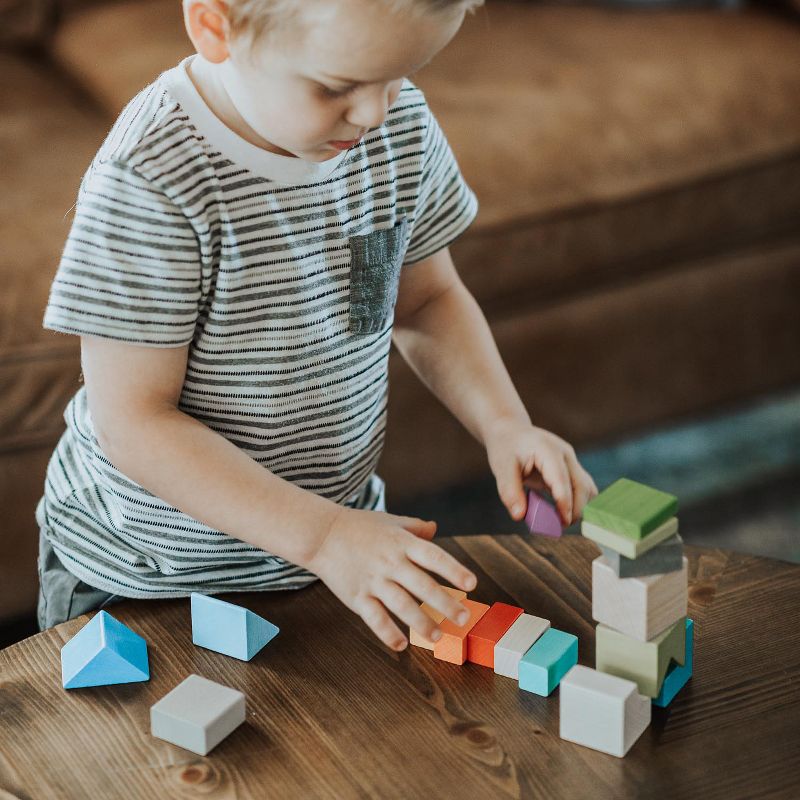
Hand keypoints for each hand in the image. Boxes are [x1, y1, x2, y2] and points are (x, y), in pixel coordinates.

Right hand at [304, 506, 477, 651]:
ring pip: (401, 605)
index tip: (472, 585)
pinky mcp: (357, 596)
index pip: (434, 557)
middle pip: (422, 585)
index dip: (454, 570)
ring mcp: (373, 580)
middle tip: (463, 619)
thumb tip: (435, 528)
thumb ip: (414, 527)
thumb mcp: (389, 521)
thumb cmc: (358, 526)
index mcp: (401, 543)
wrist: (321, 534)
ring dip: (421, 623)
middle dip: (445, 603)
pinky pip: (374, 618)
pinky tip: (401, 645)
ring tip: (438, 636)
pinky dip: (387, 632)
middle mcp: (390, 562)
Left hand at [485, 417, 597, 525]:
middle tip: (558, 527)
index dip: (565, 503)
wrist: (511, 432)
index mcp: (548, 450)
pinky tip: (560, 512)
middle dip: (575, 509)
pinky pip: (582, 488)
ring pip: (588, 488)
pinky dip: (576, 502)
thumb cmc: (506, 448)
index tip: (563, 523)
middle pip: (582, 486)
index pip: (563, 479)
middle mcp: (565, 454)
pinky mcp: (571, 469)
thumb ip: (510, 491)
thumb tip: (519, 516)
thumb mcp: (501, 468)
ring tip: (559, 521)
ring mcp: (571, 461)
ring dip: (579, 507)